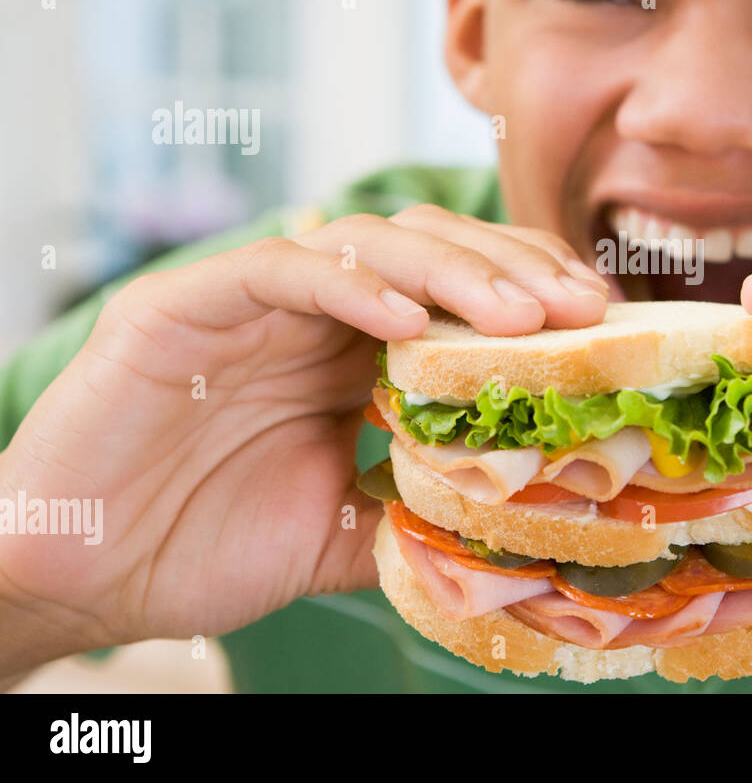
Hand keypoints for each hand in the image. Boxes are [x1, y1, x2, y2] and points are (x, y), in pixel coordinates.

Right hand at [0, 206, 609, 675]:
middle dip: (513, 272)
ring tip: (520, 315)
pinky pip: (282, 267)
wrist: (83, 579)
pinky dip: (352, 284)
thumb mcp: (343, 532)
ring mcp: (252, 300)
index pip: (459, 290)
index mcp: (353, 352)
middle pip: (431, 250)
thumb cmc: (203, 548)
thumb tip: (515, 513)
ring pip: (369, 242)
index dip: (532, 294)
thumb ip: (414, 504)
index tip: (599, 325)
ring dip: (454, 270)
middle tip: (580, 309)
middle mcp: (313, 313)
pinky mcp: (186, 304)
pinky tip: (411, 322)